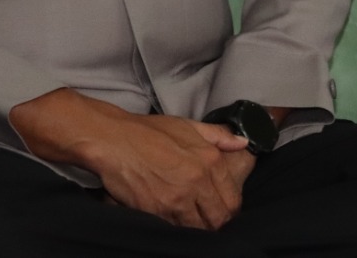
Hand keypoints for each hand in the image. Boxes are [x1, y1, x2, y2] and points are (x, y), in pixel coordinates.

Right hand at [9, 88, 249, 230]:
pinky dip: (177, 228)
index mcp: (209, 160)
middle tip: (208, 218)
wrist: (113, 140)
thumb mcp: (187, 126)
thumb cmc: (149, 132)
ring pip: (199, 228)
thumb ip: (218, 136)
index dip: (229, 207)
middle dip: (216, 222)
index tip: (221, 207)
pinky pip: (176, 229)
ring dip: (197, 227)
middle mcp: (197, 182)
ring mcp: (176, 199)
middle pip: (219, 219)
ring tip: (190, 219)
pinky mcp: (156, 212)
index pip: (232, 199)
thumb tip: (242, 143)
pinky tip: (173, 220)